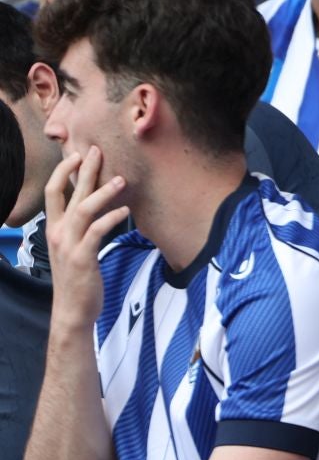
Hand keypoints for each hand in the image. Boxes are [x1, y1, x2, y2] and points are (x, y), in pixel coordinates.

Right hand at [43, 146, 130, 326]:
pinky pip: (96, 232)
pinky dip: (111, 218)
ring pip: (83, 210)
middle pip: (68, 194)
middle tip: (98, 150)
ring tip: (121, 179)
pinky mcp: (83, 258)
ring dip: (102, 192)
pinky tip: (125, 211)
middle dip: (83, 170)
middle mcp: (58, 233)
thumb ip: (81, 226)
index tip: (78, 154)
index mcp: (55, 228)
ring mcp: (69, 245)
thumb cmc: (78, 276)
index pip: (53, 192)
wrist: (72, 309)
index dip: (63, 171)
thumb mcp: (74, 247)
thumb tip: (98, 205)